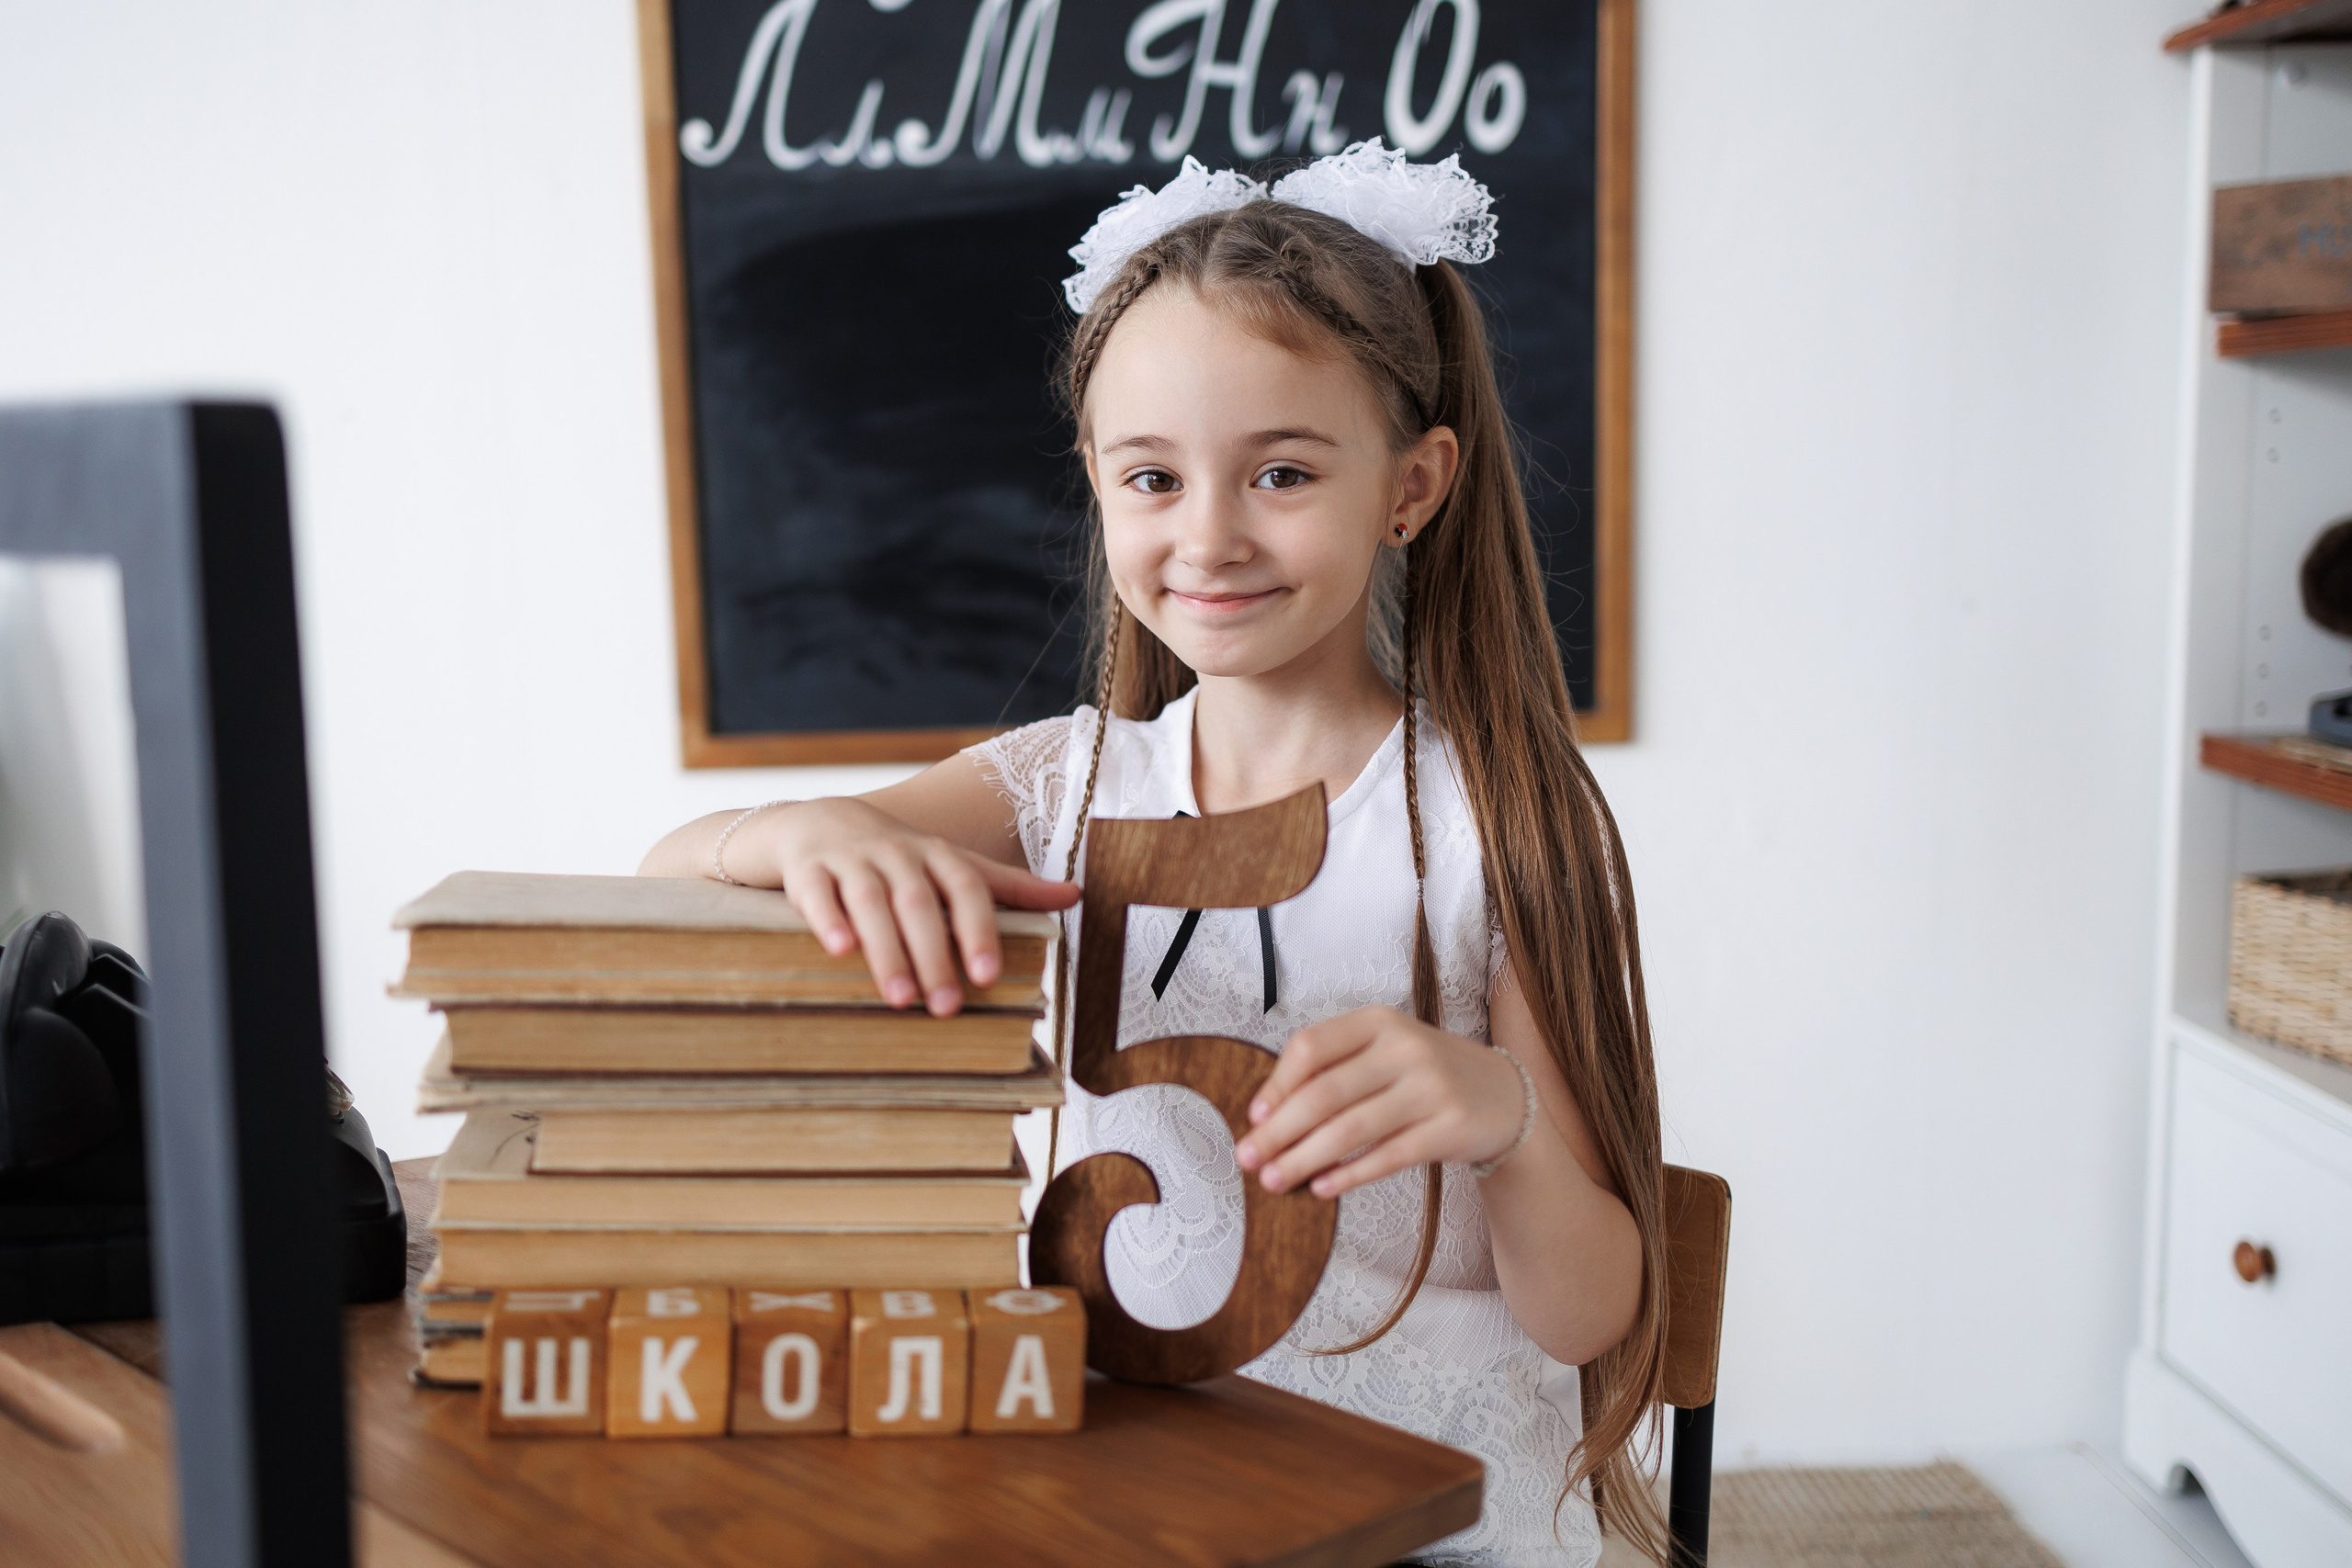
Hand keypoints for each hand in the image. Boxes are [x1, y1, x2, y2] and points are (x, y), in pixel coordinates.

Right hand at [739, 798, 1079, 1015]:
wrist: (816, 820)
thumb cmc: (897, 857)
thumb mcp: (952, 864)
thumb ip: (1010, 886)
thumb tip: (1074, 896)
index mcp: (937, 854)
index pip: (966, 887)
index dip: (978, 929)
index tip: (987, 975)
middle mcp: (896, 853)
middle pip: (919, 903)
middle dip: (934, 955)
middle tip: (946, 1006)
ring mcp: (850, 858)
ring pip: (870, 902)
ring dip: (887, 949)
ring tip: (900, 998)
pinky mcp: (807, 870)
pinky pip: (817, 893)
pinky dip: (827, 919)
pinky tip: (838, 950)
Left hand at [1233, 1006, 1525, 1198]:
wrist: (1505, 1097)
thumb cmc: (1424, 1076)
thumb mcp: (1384, 1053)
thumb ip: (1334, 1071)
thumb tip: (1266, 1116)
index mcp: (1379, 1021)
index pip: (1311, 1047)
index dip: (1276, 1085)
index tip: (1253, 1119)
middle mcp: (1405, 1048)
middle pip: (1324, 1093)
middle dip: (1278, 1132)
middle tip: (1248, 1160)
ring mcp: (1430, 1088)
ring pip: (1350, 1129)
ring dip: (1304, 1159)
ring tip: (1274, 1182)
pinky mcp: (1448, 1128)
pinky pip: (1387, 1157)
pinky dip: (1349, 1175)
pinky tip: (1321, 1189)